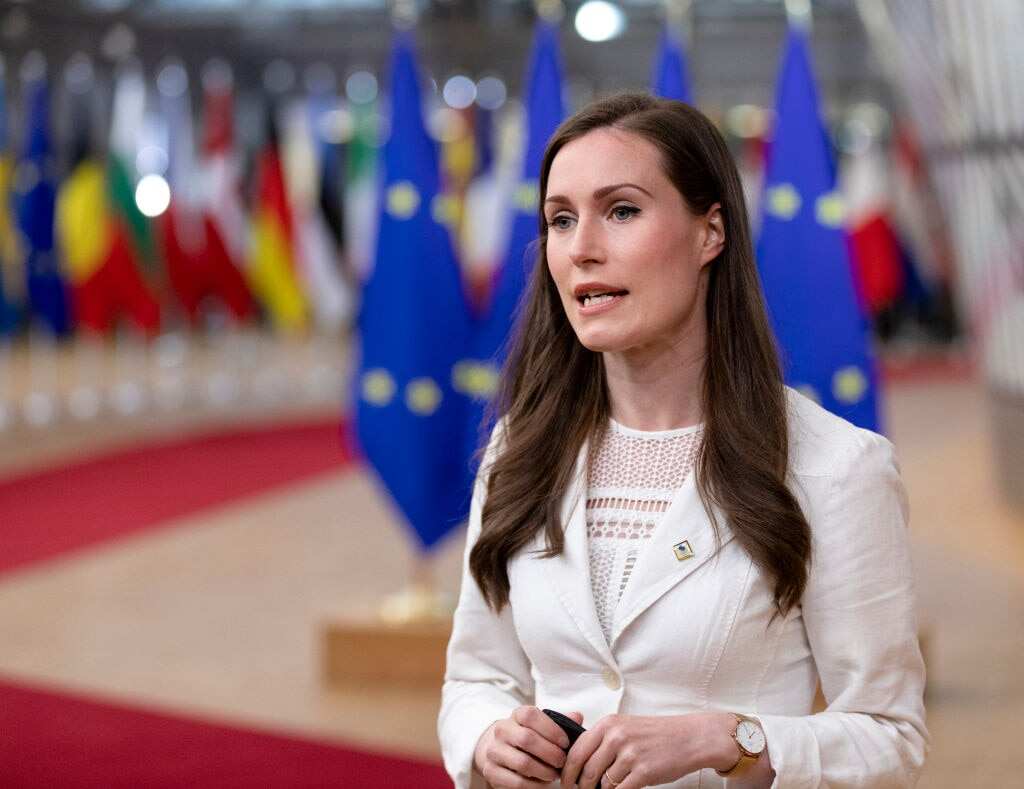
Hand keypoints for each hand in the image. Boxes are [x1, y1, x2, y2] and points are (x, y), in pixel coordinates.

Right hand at [473, 705, 584, 787]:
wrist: (497, 749)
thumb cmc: (526, 737)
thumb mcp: (540, 726)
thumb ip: (558, 722)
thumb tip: (577, 717)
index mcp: (516, 715)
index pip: (531, 715)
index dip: (551, 729)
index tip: (566, 742)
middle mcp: (502, 730)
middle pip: (527, 739)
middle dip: (550, 753)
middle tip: (562, 761)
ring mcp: (494, 751)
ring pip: (522, 763)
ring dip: (544, 771)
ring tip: (554, 774)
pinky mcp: (491, 771)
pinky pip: (516, 782)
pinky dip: (534, 786)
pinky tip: (543, 783)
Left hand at [560, 712, 736, 788]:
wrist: (688, 737)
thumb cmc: (657, 734)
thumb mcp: (625, 727)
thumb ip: (603, 740)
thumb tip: (579, 763)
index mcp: (608, 724)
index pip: (577, 751)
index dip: (567, 771)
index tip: (566, 781)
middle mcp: (616, 736)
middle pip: (586, 770)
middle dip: (581, 786)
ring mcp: (630, 754)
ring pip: (603, 783)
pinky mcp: (643, 771)